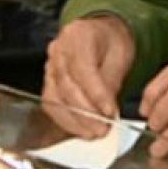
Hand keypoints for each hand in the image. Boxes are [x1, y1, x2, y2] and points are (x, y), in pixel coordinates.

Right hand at [42, 15, 134, 137]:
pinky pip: (51, 104)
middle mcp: (57, 50)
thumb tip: (105, 111)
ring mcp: (49, 66)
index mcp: (77, 35)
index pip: (82, 69)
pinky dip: (66, 120)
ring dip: (74, 121)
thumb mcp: (120, 55)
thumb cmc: (111, 43)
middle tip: (103, 129)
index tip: (110, 112)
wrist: (100, 35)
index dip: (96, 94)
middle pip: (66, 87)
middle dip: (86, 113)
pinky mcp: (47, 81)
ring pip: (55, 98)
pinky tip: (80, 129)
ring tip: (93, 133)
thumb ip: (110, 82)